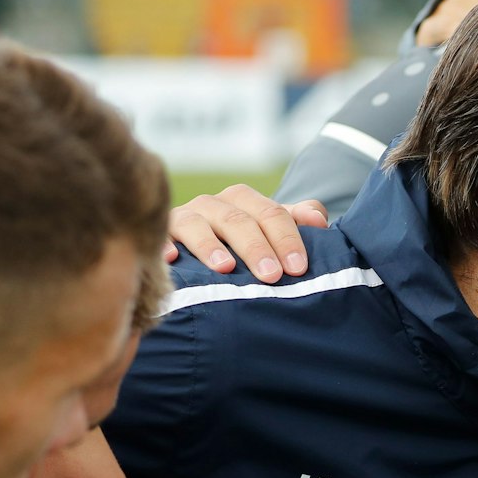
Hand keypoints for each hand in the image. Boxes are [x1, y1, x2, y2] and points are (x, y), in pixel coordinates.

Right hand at [163, 185, 327, 282]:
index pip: (270, 213)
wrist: (197, 259)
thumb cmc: (244, 248)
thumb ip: (295, 223)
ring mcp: (183, 219)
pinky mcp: (159, 237)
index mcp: (243, 201)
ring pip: (196, 224)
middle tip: (272, 275)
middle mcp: (212, 205)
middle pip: (236, 219)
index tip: (298, 267)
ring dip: (210, 245)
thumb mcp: (271, 233)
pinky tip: (172, 260)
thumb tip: (318, 219)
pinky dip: (164, 246)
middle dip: (256, 246)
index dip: (286, 238)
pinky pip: (159, 238)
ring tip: (226, 268)